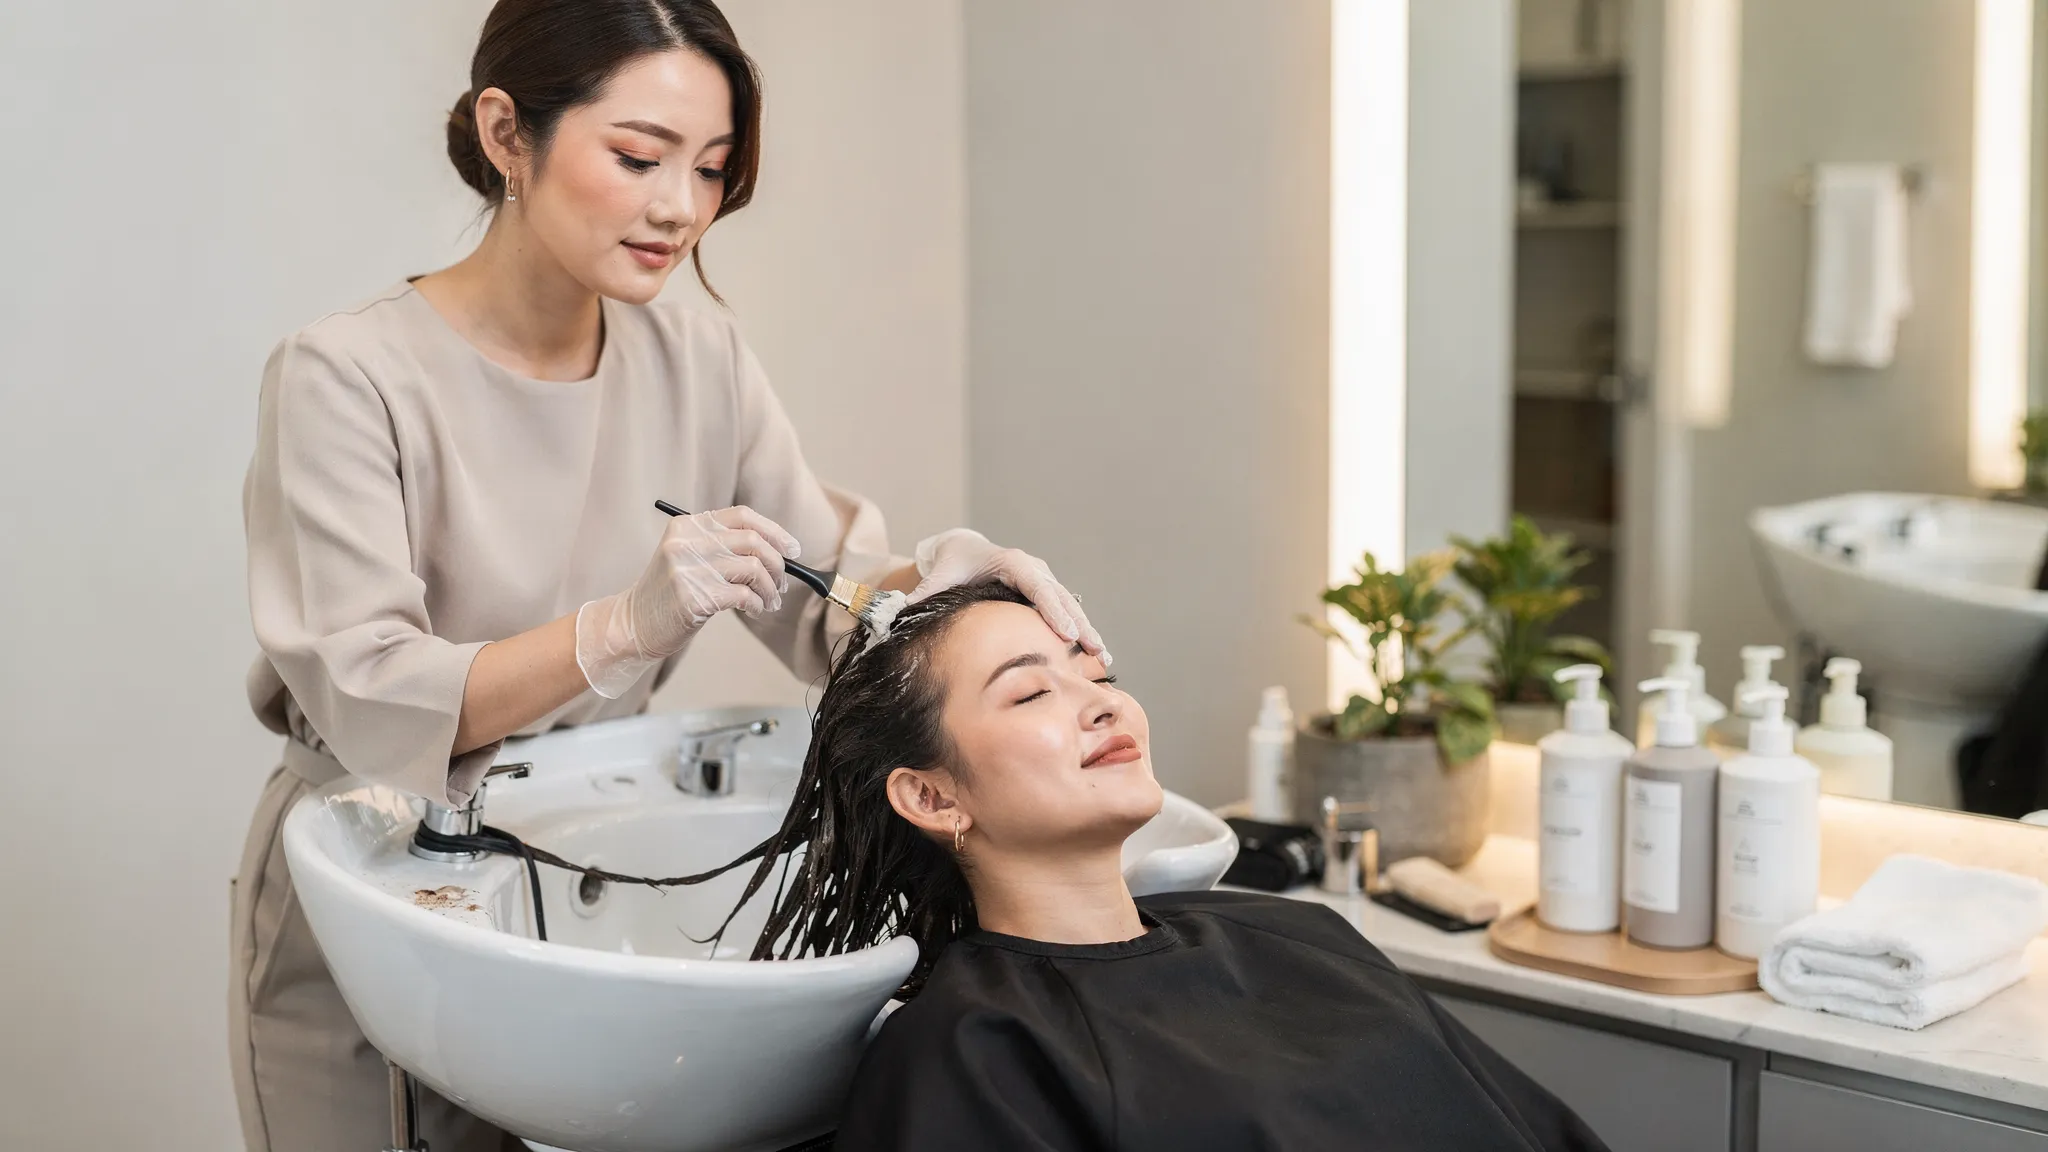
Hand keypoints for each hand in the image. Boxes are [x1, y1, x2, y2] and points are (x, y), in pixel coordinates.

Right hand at [576, 506, 800, 697]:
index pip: (743, 516)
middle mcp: (686, 542)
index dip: (774, 531)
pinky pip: (745, 595)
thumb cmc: (669, 594)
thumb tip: (778, 550)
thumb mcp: (688, 558)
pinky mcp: (694, 597)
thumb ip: (722, 547)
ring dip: (770, 588)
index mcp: (687, 526)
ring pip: (754, 567)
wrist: (633, 624)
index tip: (792, 549)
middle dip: (776, 564)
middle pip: (753, 541)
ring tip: (768, 601)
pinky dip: (758, 604)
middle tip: (780, 584)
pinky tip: (754, 610)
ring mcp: (688, 569)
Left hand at [907, 528, 1108, 663]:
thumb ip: (923, 595)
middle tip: (1094, 649)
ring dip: (1088, 631)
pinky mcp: (1048, 593)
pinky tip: (1097, 656)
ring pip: (1072, 606)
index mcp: (1011, 562)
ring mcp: (1045, 580)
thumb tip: (899, 613)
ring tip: (1104, 657)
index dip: (1052, 608)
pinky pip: (1069, 612)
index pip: (1036, 585)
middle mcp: (1034, 569)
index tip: (1066, 631)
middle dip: (1079, 624)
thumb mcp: (938, 577)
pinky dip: (1083, 632)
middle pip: (1062, 597)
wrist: (964, 550)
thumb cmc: (952, 564)